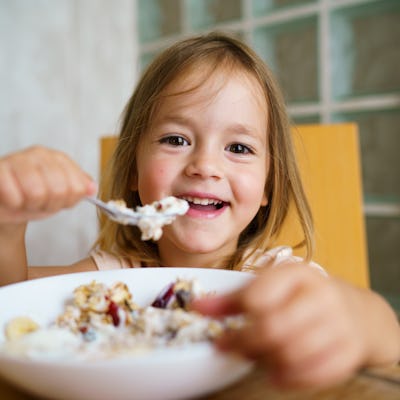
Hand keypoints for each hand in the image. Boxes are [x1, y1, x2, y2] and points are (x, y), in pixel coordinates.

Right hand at [0, 146, 95, 224]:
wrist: (3, 201)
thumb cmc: (32, 195)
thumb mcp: (62, 195)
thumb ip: (80, 190)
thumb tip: (92, 189)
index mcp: (59, 159)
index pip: (78, 187)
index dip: (68, 201)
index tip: (59, 200)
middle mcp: (40, 154)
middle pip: (60, 190)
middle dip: (49, 204)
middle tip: (39, 201)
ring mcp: (18, 158)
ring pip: (37, 193)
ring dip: (32, 205)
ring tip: (26, 199)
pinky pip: (14, 196)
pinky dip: (15, 204)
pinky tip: (12, 198)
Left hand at [192, 264, 368, 387]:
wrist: (353, 310)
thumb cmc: (301, 296)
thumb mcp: (269, 287)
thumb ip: (232, 298)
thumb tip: (196, 306)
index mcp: (296, 273)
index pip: (258, 297)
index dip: (234, 318)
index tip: (219, 335)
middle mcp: (320, 294)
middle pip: (274, 328)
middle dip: (246, 344)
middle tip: (232, 350)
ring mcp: (340, 322)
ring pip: (294, 352)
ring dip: (268, 361)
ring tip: (256, 358)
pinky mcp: (351, 349)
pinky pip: (319, 372)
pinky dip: (294, 378)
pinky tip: (279, 374)